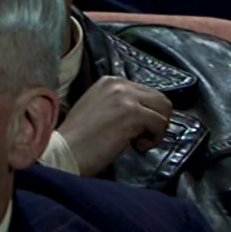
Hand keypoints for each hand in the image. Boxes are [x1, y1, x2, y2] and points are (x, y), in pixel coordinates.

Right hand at [57, 77, 174, 176]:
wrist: (65, 150)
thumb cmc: (78, 137)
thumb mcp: (97, 108)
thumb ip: (118, 103)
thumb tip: (143, 113)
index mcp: (109, 81)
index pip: (146, 92)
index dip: (147, 113)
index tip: (135, 129)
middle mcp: (118, 84)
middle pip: (160, 98)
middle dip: (157, 120)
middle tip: (142, 137)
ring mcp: (126, 97)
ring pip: (164, 109)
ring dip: (157, 129)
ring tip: (138, 141)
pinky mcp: (132, 113)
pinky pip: (160, 124)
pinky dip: (154, 139)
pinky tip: (136, 146)